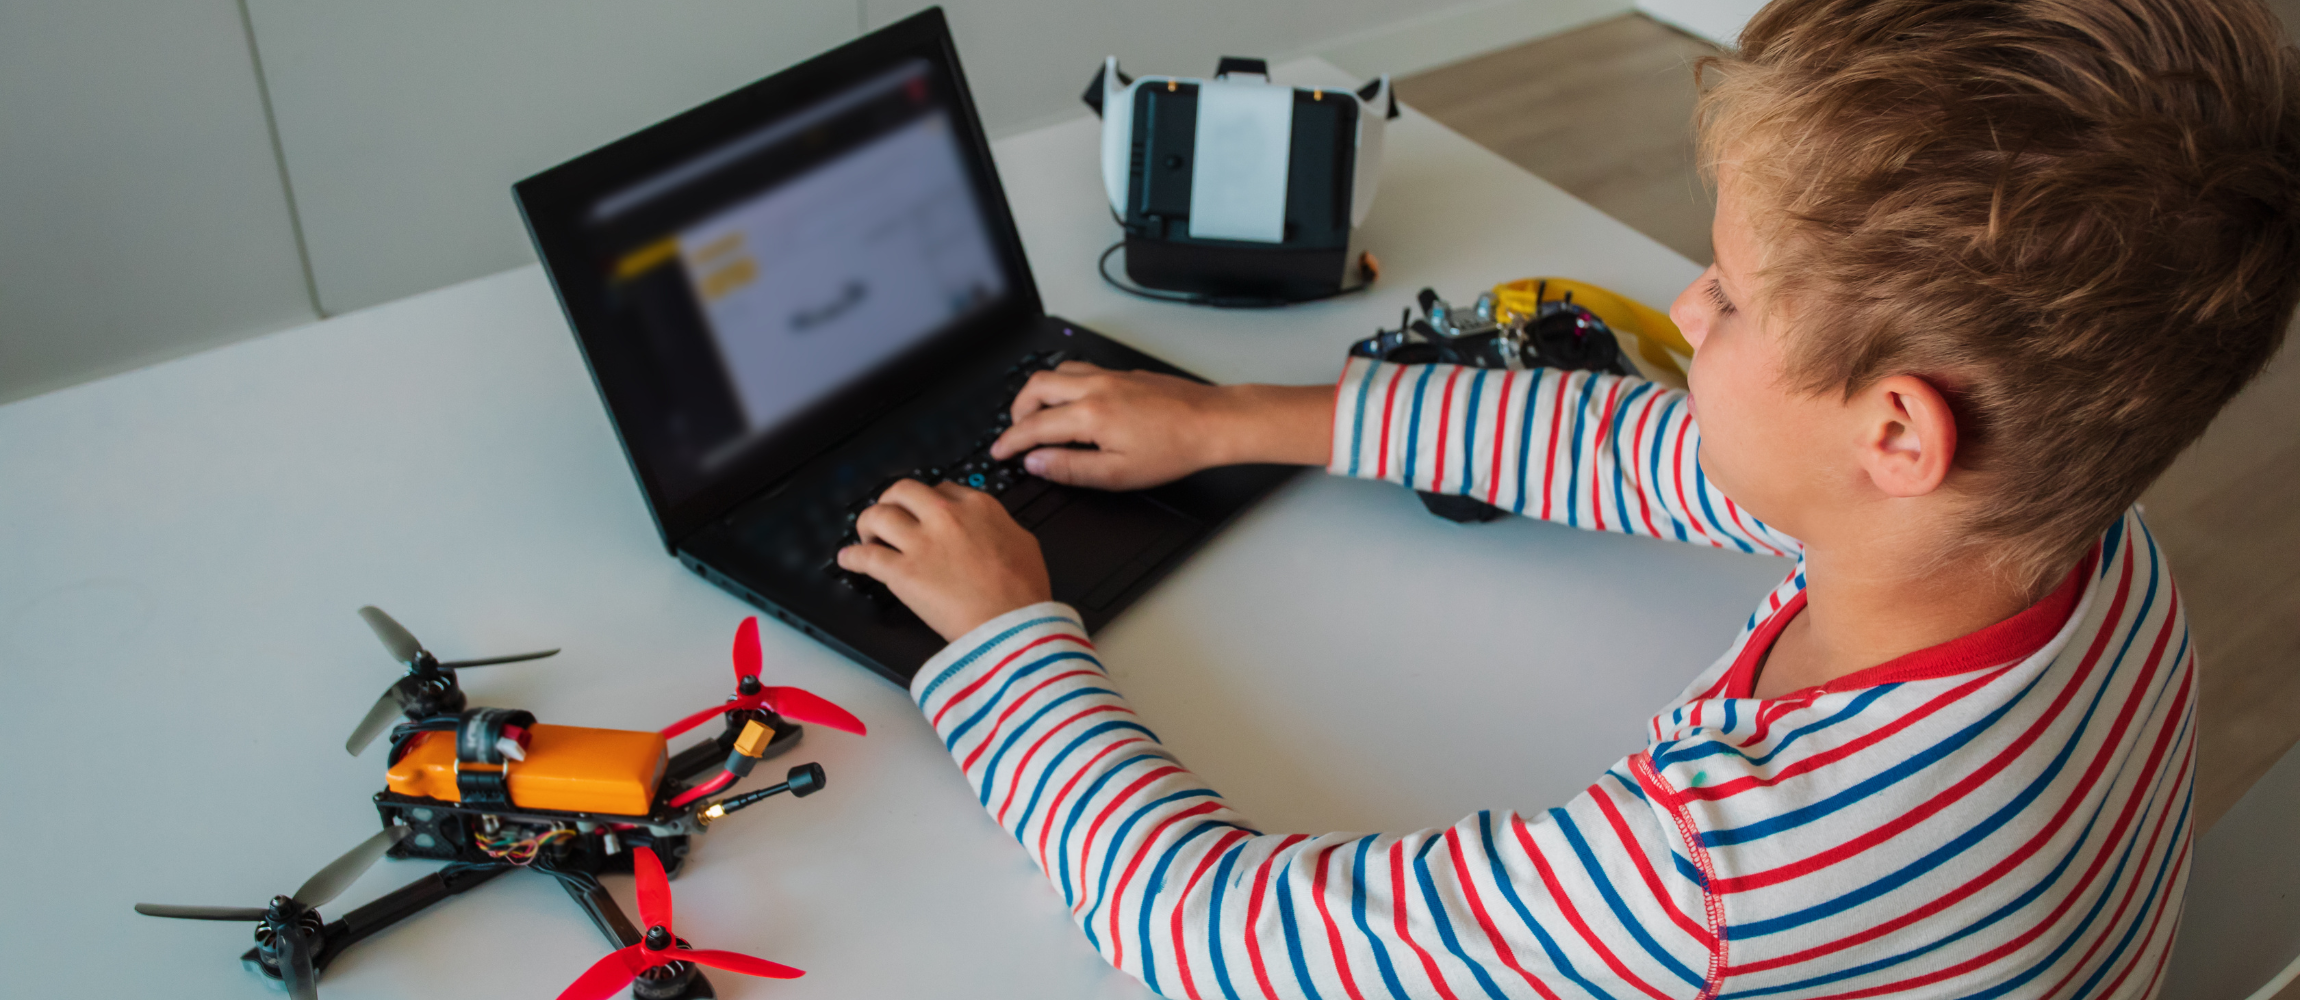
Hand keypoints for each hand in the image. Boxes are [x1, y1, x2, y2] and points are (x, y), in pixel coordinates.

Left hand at [836, 480, 1051, 641]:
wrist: (1013, 626)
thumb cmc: (1023, 593)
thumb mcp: (1024, 543)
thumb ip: (1000, 527)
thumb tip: (991, 529)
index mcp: (978, 507)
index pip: (941, 489)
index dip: (927, 501)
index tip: (922, 512)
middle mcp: (945, 517)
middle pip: (902, 491)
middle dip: (891, 500)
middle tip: (889, 514)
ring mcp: (921, 543)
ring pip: (878, 516)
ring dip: (868, 524)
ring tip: (867, 535)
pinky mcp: (902, 572)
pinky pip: (866, 557)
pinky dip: (853, 558)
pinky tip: (848, 560)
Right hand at [989, 361, 1334, 489]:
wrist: (1212, 423)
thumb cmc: (1173, 449)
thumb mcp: (1118, 474)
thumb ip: (1070, 468)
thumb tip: (1035, 463)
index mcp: (1089, 414)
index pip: (1033, 426)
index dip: (1010, 441)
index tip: (999, 452)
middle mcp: (1095, 387)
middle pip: (1035, 386)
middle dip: (1017, 410)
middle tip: (1015, 432)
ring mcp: (1109, 376)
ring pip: (1057, 372)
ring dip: (1039, 392)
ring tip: (1039, 416)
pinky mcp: (1123, 373)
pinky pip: (1080, 370)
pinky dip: (1063, 384)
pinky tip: (1073, 403)